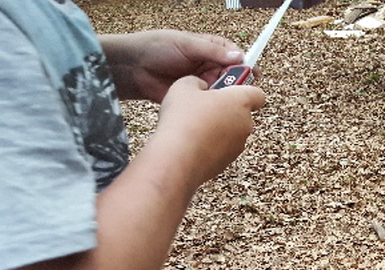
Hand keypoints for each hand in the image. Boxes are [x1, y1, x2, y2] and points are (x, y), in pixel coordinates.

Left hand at [101, 30, 247, 101]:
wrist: (132, 68)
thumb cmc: (156, 47)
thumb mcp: (186, 45)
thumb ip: (212, 51)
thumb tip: (238, 57)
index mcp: (208, 49)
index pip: (234, 55)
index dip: (244, 64)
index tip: (252, 73)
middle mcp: (208, 66)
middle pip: (232, 75)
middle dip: (238, 82)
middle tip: (240, 89)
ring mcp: (202, 83)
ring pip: (223, 91)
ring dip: (227, 96)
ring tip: (227, 100)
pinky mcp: (194, 99)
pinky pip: (209, 104)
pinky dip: (215, 107)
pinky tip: (216, 109)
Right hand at [154, 76, 265, 187]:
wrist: (177, 158)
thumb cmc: (183, 120)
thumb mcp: (184, 85)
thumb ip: (197, 81)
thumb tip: (200, 87)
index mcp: (240, 102)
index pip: (257, 93)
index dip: (244, 89)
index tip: (229, 86)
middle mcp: (245, 124)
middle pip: (241, 112)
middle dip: (224, 108)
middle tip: (203, 105)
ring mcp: (238, 145)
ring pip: (231, 131)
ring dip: (217, 127)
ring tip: (193, 124)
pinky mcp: (227, 161)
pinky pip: (221, 147)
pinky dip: (210, 144)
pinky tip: (191, 141)